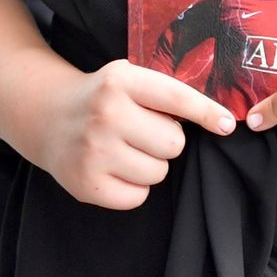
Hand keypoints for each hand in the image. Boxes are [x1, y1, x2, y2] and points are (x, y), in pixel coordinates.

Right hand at [33, 61, 234, 210]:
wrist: (48, 117)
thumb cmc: (102, 98)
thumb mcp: (128, 78)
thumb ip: (166, 92)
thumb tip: (221, 119)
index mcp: (121, 81)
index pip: (176, 98)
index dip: (207, 112)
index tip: (228, 124)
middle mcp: (106, 115)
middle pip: (174, 143)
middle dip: (167, 141)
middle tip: (143, 132)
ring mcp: (94, 152)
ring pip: (159, 172)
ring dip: (151, 164)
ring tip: (126, 149)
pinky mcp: (86, 184)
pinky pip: (138, 197)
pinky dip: (134, 188)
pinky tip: (116, 169)